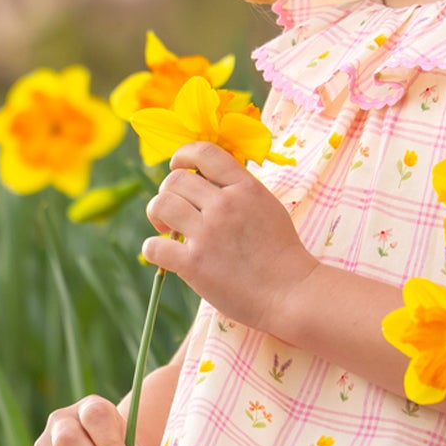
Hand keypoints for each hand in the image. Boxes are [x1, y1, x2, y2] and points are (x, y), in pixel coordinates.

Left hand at [142, 141, 317, 333]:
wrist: (291, 293)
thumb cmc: (282, 253)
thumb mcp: (268, 206)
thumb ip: (240, 190)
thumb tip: (208, 179)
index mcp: (246, 188)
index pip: (205, 152)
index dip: (183, 155)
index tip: (178, 166)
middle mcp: (225, 205)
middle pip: (175, 180)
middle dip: (168, 192)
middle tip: (173, 210)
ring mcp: (208, 234)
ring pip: (161, 205)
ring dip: (156, 214)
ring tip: (166, 228)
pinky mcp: (194, 264)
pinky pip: (154, 246)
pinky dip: (153, 248)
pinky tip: (164, 253)